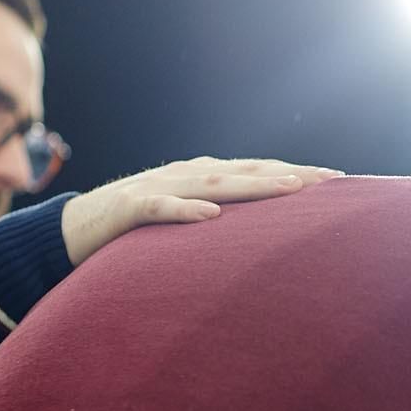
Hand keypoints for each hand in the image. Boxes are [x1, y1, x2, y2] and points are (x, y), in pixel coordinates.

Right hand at [60, 157, 341, 265]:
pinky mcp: (128, 209)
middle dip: (289, 174)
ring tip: (289, 189)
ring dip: (252, 186)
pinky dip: (184, 210)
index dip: (295, 174)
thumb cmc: (136, 231)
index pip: (256, 171)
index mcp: (201, 177)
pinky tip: (210, 216)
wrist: (70, 231)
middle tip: (332, 181)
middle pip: (245, 172)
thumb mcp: (185, 222)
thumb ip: (221, 223)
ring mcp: (157, 188)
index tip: (339, 181)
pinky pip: (158, 208)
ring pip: (211, 184)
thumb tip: (267, 239)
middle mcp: (185, 176)